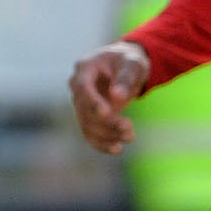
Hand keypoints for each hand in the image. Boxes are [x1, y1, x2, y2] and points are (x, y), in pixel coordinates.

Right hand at [68, 39, 151, 154]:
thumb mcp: (132, 64)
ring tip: (130, 137)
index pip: (82, 87)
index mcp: (84, 69)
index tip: (106, 114)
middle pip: (84, 109)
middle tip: (129, 128)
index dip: (92, 101)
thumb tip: (117, 96)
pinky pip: (89, 132)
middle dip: (106, 122)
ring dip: (107, 134)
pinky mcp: (89, 115)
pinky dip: (100, 143)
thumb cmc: (128, 61)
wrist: (125, 65)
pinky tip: (116, 149)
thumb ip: (125, 78)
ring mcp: (81, 102)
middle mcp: (78, 86)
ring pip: (86, 123)